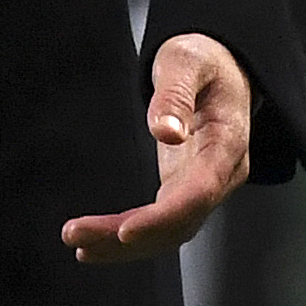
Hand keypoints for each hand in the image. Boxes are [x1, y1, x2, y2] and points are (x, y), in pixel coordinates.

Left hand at [59, 32, 252, 263]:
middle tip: (78, 239)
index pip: (199, 193)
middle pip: (180, 222)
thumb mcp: (186, 61)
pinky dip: (130, 235)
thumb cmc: (204, 59)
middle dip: (130, 238)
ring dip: (124, 244)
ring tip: (80, 246)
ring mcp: (203, 184)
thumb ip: (176, 93)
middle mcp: (220, 174)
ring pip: (169, 230)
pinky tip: (98, 242)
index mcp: (227, 144)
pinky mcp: (184, 185)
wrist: (221, 65)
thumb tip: (166, 131)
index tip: (125, 231)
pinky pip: (160, 221)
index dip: (162, 218)